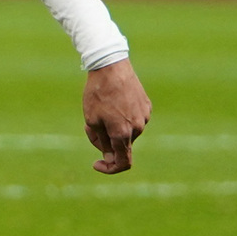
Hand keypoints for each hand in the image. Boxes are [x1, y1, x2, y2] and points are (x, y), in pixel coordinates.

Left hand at [83, 58, 151, 174]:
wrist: (111, 67)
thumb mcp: (92, 120)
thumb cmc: (97, 94)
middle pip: (121, 145)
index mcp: (122, 134)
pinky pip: (133, 119)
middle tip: (90, 125)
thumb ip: (101, 141)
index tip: (97, 163)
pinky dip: (122, 118)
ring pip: (127, 132)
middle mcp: (137, 128)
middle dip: (106, 141)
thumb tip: (110, 157)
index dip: (110, 168)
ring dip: (114, 128)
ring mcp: (144, 116)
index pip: (123, 162)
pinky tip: (113, 102)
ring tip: (101, 109)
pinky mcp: (146, 106)